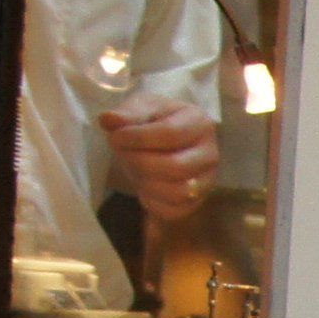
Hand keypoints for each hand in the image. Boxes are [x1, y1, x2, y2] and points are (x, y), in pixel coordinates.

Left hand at [97, 94, 219, 219]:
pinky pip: (173, 211)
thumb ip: (127, 113)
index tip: (114, 137)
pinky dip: (151, 201)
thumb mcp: (142, 107)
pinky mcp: (196, 201)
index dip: (138, 138)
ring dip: (145, 182)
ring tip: (131, 168)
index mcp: (199, 122)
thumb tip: (108, 120)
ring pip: (177, 192)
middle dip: (139, 162)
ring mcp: (207, 181)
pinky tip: (141, 184)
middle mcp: (210, 153)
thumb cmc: (155, 119)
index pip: (171, 134)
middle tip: (120, 154)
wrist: (165, 139)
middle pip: (176, 167)